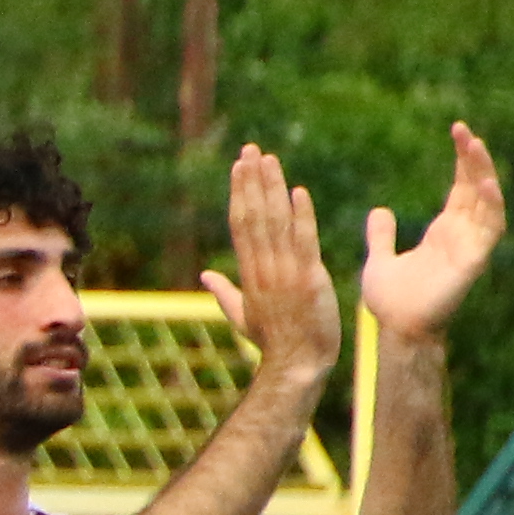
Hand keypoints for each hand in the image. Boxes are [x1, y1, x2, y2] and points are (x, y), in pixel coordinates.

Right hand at [201, 139, 344, 385]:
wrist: (296, 365)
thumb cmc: (273, 343)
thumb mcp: (243, 317)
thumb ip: (224, 292)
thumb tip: (205, 274)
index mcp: (249, 273)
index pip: (241, 224)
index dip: (239, 193)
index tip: (239, 166)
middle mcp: (263, 268)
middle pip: (253, 216)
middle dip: (251, 181)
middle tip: (251, 149)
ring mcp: (284, 274)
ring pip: (274, 223)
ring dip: (271, 189)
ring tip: (269, 159)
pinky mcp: (308, 280)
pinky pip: (303, 243)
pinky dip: (301, 216)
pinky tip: (298, 192)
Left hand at [359, 120, 507, 344]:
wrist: (395, 330)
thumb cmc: (391, 301)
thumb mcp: (380, 259)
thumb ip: (381, 236)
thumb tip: (379, 211)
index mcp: (444, 231)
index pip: (460, 188)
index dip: (462, 162)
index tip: (457, 133)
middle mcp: (462, 234)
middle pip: (476, 188)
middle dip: (473, 159)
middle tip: (463, 130)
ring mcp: (470, 246)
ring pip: (487, 202)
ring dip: (483, 173)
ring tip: (475, 145)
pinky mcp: (473, 261)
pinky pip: (490, 229)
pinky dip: (491, 205)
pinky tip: (485, 183)